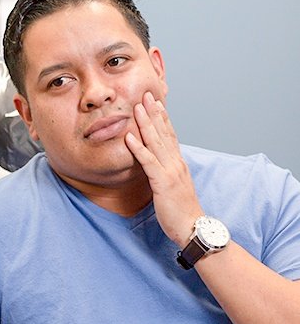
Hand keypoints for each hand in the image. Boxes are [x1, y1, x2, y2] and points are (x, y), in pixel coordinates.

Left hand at [125, 91, 203, 246]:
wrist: (193, 227)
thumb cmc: (182, 209)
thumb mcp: (175, 185)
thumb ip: (167, 171)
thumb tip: (158, 163)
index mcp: (178, 162)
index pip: (170, 135)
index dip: (162, 118)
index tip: (156, 103)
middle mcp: (176, 162)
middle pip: (163, 132)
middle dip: (154, 112)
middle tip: (145, 95)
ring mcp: (170, 171)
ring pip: (156, 142)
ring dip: (146, 123)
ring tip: (137, 107)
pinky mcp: (162, 182)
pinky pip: (148, 162)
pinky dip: (139, 148)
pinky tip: (129, 137)